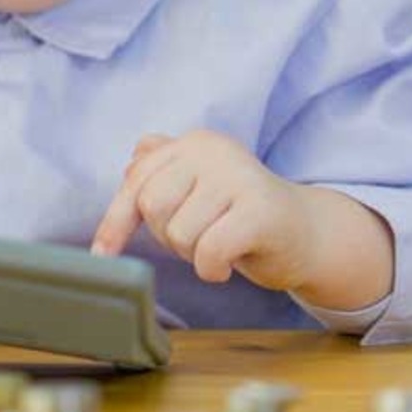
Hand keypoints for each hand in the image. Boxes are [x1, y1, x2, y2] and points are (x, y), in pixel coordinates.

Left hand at [91, 131, 319, 290]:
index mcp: (196, 143)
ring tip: (220, 244)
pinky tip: (229, 264)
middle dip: (168, 236)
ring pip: (180, 233)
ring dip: (194, 255)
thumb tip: (134, 157)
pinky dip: (212, 269)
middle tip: (200, 238)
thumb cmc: (243, 216)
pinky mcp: (260, 211)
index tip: (104, 254)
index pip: (136, 181)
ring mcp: (240, 177)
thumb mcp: (201, 189)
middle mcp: (217, 151)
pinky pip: (208, 251)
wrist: (306, 234)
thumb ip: (167, 170)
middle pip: (153, 204)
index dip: (115, 222)